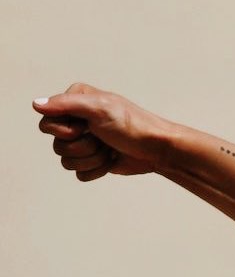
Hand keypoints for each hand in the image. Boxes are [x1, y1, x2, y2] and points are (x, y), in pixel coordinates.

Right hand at [33, 83, 173, 181]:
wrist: (156, 150)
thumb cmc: (132, 125)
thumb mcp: (99, 108)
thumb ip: (66, 104)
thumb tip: (36, 105)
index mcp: (73, 102)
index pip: (47, 124)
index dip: (66, 132)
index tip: (86, 128)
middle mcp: (74, 121)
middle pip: (57, 146)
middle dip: (83, 147)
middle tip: (103, 140)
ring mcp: (83, 142)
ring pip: (67, 162)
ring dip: (92, 160)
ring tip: (109, 150)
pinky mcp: (92, 161)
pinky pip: (80, 174)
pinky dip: (97, 171)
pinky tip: (111, 161)